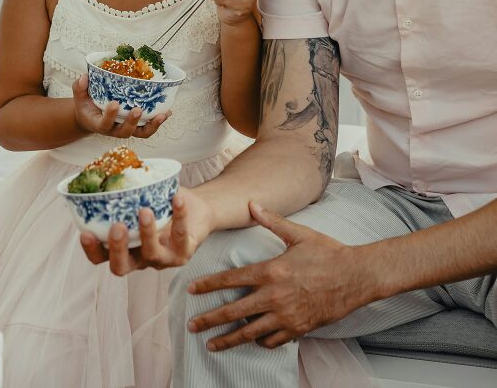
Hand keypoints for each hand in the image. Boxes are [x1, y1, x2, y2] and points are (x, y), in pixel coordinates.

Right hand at [72, 74, 170, 138]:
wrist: (91, 117)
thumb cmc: (86, 106)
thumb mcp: (79, 97)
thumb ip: (79, 88)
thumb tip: (84, 78)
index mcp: (99, 124)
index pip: (104, 124)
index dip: (110, 116)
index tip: (114, 104)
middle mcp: (114, 130)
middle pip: (125, 132)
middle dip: (132, 122)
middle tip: (138, 109)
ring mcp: (126, 129)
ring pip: (140, 133)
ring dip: (152, 126)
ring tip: (162, 115)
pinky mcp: (135, 127)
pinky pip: (148, 128)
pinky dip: (157, 121)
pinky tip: (166, 112)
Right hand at [80, 187, 213, 274]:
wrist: (196, 212)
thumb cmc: (162, 205)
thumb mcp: (140, 199)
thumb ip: (125, 191)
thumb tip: (108, 166)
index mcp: (124, 247)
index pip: (101, 257)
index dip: (92, 250)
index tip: (85, 233)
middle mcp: (139, 258)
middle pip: (121, 267)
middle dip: (117, 249)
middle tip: (117, 226)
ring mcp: (161, 259)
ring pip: (150, 255)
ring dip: (146, 233)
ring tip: (145, 211)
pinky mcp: (183, 253)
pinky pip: (180, 237)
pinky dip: (178, 216)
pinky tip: (176, 198)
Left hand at [186, 202, 370, 350]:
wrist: (356, 276)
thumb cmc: (328, 252)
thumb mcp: (298, 233)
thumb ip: (271, 220)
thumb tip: (252, 203)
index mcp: (271, 271)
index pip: (231, 280)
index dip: (209, 285)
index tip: (191, 291)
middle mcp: (274, 296)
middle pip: (234, 311)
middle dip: (210, 320)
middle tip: (192, 326)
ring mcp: (286, 316)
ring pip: (250, 332)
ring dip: (228, 339)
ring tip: (211, 345)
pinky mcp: (299, 329)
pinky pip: (273, 340)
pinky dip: (259, 342)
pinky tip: (250, 341)